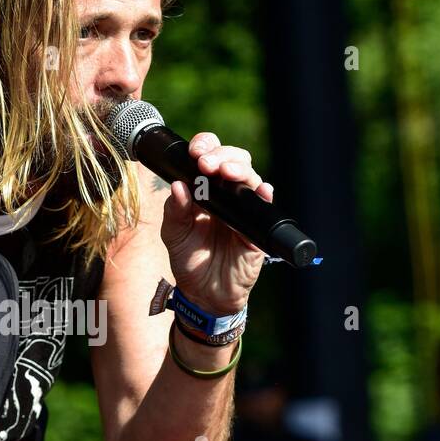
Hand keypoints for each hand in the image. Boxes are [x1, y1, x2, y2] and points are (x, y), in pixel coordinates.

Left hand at [160, 131, 273, 314]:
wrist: (204, 294)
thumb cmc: (189, 260)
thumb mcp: (174, 234)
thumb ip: (174, 210)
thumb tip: (178, 186)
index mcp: (205, 189)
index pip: (210, 156)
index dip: (205, 147)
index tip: (194, 152)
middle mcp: (227, 194)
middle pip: (234, 160)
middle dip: (221, 155)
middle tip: (206, 163)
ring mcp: (244, 209)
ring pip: (250, 178)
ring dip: (239, 170)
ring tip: (225, 173)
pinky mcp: (256, 228)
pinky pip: (265, 206)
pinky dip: (264, 195)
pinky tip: (261, 190)